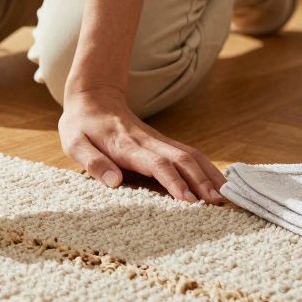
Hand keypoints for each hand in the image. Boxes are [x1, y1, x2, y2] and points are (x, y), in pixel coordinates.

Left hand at [59, 87, 225, 203]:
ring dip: (210, 175)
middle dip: (202, 181)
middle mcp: (148, 142)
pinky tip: (219, 183)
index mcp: (126, 146)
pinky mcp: (163, 142)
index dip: (174, 181)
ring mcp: (159, 140)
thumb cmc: (82, 126)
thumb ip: (93, 162)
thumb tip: (114, 182)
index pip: (156, 163)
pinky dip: (207, 168)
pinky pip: (190, 154)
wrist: (94, 97)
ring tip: (226, 196)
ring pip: (192, 155)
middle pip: (182, 159)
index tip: (188, 200)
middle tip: (218, 204)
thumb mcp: (74, 144)